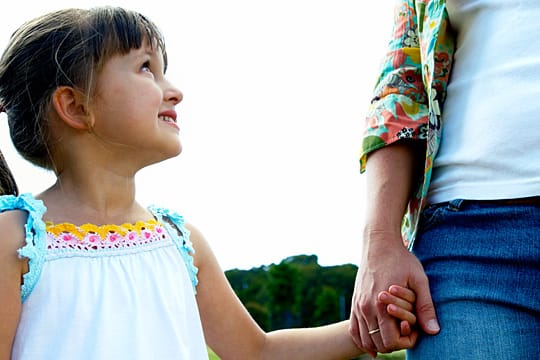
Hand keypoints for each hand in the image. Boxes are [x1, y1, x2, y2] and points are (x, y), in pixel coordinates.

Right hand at [349, 231, 438, 355]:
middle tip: (406, 331)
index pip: (391, 341)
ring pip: (365, 340)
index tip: (415, 330)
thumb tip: (434, 331)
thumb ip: (425, 307)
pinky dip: (363, 340)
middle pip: (378, 344)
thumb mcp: (419, 281)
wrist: (379, 243)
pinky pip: (354, 330)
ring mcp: (358, 306)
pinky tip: (372, 345)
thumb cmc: (401, 260)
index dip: (407, 341)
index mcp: (382, 305)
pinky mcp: (354, 302)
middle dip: (394, 344)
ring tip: (394, 333)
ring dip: (379, 343)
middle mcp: (366, 308)